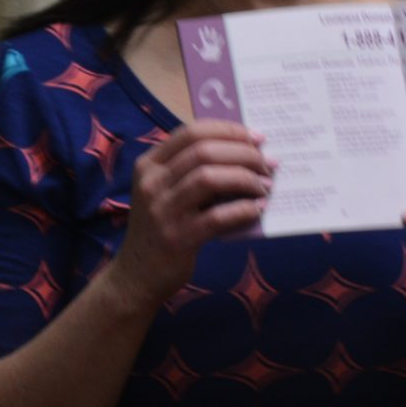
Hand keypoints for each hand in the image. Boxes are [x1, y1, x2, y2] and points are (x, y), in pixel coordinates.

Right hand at [110, 120, 273, 308]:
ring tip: (266, 185)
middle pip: (204, 151)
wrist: (136, 275)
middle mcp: (152, 183)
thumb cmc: (160, 227)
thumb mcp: (165, 192)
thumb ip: (192, 171)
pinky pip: (217, 217)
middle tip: (269, 163)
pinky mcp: (177, 239)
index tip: (257, 137)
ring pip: (209, 178)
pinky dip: (242, 209)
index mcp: (149, 165)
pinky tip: (257, 208)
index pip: (191, 132)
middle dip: (243, 153)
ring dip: (245, 178)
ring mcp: (162, 211)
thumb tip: (244, 153)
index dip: (228, 130)